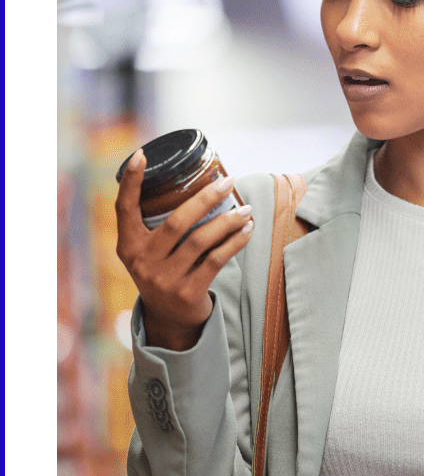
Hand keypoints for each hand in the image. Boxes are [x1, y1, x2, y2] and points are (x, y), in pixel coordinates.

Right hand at [115, 148, 254, 350]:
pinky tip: (247, 230)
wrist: (170, 320)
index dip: (131, 181)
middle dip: (205, 198)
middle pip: (177, 221)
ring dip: (228, 221)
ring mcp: (163, 279)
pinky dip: (235, 242)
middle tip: (228, 182)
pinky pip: (216, 260)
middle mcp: (142, 262)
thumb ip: (162, 225)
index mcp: (129, 245)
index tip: (141, 155)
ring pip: (201, 241)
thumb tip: (200, 184)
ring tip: (246, 209)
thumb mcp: (152, 251)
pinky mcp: (187, 293)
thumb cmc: (166, 271)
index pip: (124, 208)